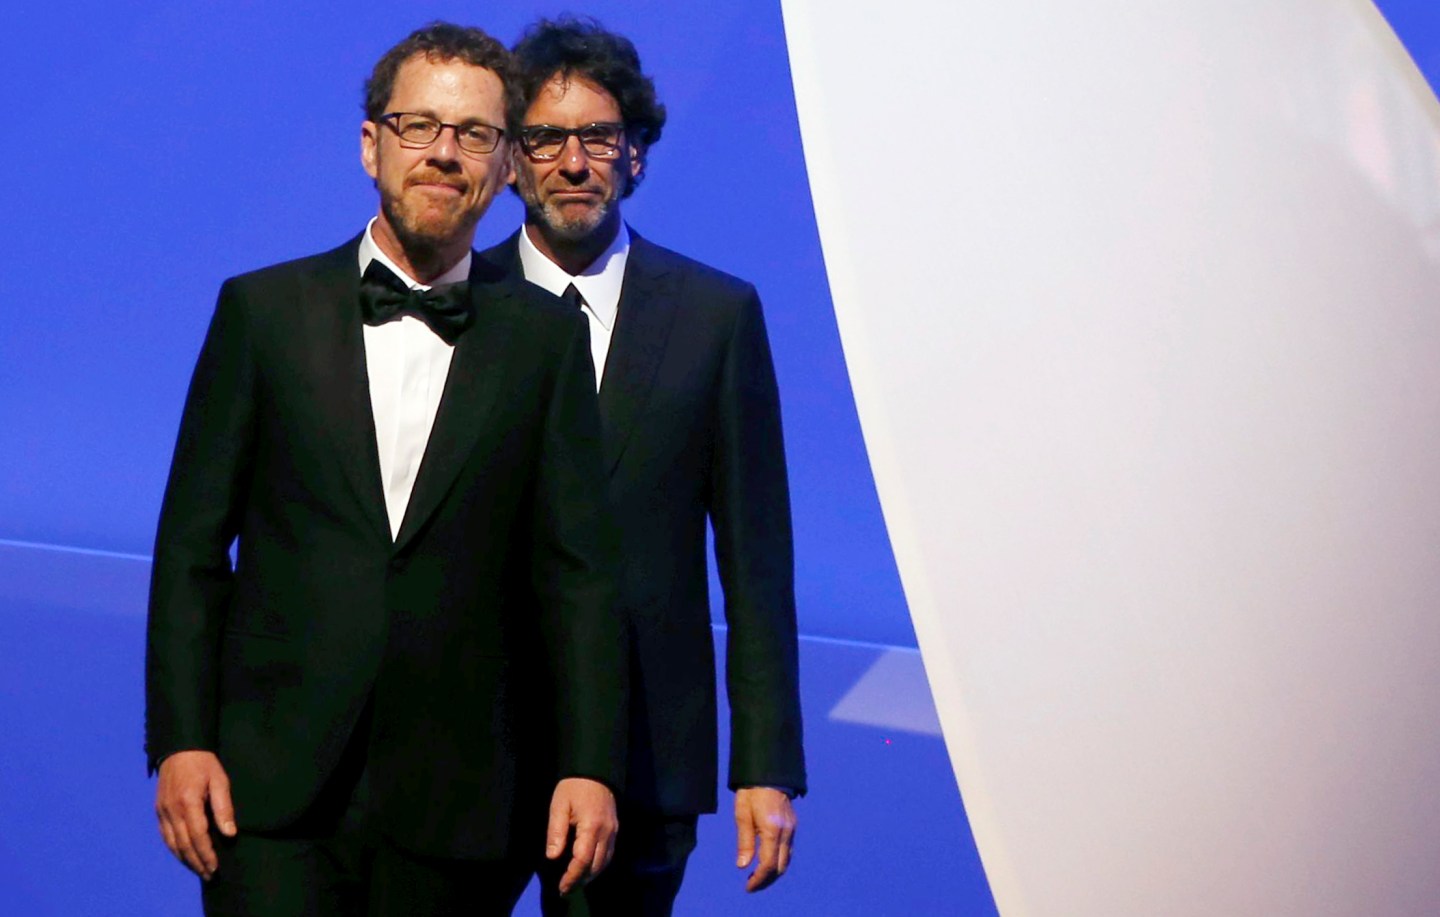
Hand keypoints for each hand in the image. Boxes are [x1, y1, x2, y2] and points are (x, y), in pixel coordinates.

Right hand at [155, 750, 235, 879]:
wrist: (179, 748)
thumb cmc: (204, 763)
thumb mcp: (220, 780)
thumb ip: (223, 807)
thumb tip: (229, 833)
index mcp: (188, 802)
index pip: (198, 836)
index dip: (206, 854)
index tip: (215, 867)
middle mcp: (172, 810)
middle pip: (183, 844)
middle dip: (196, 862)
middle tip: (209, 875)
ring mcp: (163, 811)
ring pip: (172, 843)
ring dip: (185, 859)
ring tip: (198, 870)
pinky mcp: (159, 810)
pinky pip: (165, 835)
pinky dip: (174, 849)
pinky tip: (184, 855)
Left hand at [546, 777, 617, 895]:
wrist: (595, 770)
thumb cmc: (573, 787)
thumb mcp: (559, 806)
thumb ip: (556, 832)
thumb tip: (553, 856)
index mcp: (591, 826)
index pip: (583, 859)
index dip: (572, 876)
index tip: (562, 886)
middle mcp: (606, 832)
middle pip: (596, 865)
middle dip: (581, 880)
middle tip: (566, 888)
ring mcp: (613, 831)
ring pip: (605, 861)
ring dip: (591, 875)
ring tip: (575, 881)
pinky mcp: (615, 829)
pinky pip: (610, 853)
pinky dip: (599, 865)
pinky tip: (588, 867)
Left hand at [735, 787, 795, 891]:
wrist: (769, 771)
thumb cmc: (751, 791)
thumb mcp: (742, 814)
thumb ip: (744, 842)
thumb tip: (743, 866)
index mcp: (772, 829)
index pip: (769, 865)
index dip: (759, 880)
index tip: (748, 887)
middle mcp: (786, 832)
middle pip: (780, 867)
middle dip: (766, 880)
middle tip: (751, 885)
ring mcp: (792, 829)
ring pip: (787, 860)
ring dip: (773, 872)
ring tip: (757, 877)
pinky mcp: (793, 826)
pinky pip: (788, 851)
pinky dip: (779, 861)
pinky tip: (767, 862)